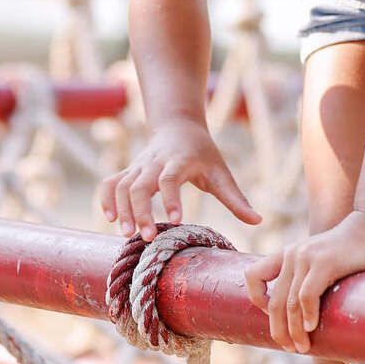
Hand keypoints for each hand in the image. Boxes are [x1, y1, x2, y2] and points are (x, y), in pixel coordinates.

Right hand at [99, 119, 260, 238]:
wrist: (178, 125)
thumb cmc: (203, 153)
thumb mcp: (221, 172)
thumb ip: (236, 198)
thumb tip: (258, 221)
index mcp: (180, 160)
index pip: (170, 178)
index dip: (171, 198)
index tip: (175, 221)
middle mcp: (155, 162)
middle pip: (140, 184)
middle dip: (141, 211)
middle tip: (145, 238)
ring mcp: (139, 166)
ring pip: (121, 184)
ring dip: (121, 209)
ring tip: (127, 235)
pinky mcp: (128, 171)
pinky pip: (110, 183)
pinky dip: (106, 199)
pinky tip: (110, 219)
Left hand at [244, 213, 364, 352]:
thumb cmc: (352, 253)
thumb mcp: (321, 263)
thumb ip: (310, 281)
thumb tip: (306, 318)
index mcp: (288, 254)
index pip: (253, 276)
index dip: (257, 301)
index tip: (275, 319)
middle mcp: (292, 254)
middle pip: (273, 301)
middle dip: (279, 330)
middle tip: (290, 348)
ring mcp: (307, 257)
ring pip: (289, 303)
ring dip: (294, 330)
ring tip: (302, 347)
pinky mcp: (325, 263)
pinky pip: (307, 295)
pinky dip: (307, 315)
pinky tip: (312, 327)